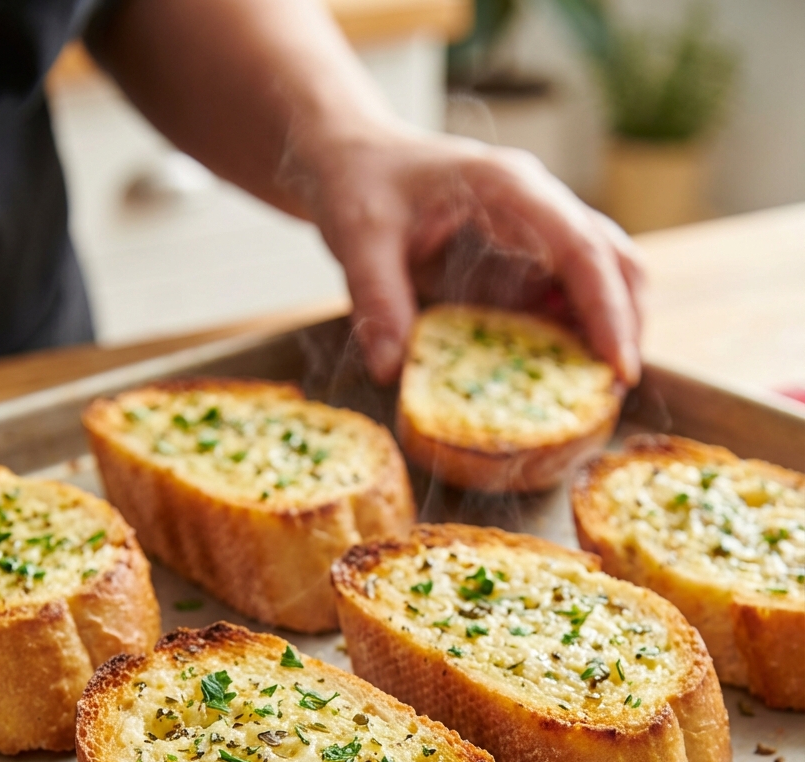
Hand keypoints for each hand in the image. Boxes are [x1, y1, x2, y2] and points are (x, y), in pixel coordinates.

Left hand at [307, 126, 643, 385]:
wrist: (350, 158)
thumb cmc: (358, 184)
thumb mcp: (359, 239)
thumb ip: (378, 300)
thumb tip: (391, 371)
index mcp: (508, 187)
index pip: (581, 247)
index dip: (607, 308)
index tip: (618, 365)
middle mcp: (536, 203)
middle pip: (614, 258)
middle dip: (626, 322)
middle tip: (617, 389)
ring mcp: (536, 228)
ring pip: (603, 274)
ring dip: (610, 327)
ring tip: (598, 390)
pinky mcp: (524, 255)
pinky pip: (567, 293)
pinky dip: (576, 332)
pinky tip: (562, 372)